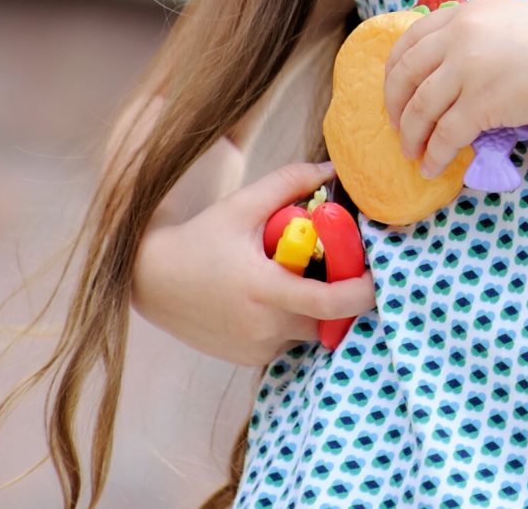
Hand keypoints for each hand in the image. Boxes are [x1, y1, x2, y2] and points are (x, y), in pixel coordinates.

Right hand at [131, 160, 375, 366]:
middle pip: (329, 318)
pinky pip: (289, 341)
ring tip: (298, 276)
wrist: (150, 280)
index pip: (331, 302)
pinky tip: (275, 295)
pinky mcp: (249, 359)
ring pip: (311, 331)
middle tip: (339, 266)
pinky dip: (293, 320)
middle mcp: (263, 326)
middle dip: (342, 294)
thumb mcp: (242, 206)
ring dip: (316, 308)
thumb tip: (332, 169)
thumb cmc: (199, 239)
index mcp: (264, 289)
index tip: (377, 271)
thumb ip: (289, 183)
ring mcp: (256, 348)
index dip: (363, 290)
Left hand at [382, 0, 527, 177]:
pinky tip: (434, 166)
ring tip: (413, 153)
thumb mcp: (515, 19)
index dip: (393, 71)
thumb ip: (480, 30)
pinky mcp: (483, 103)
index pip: (409, 40)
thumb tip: (451, 59)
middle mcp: (462, 35)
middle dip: (395, 106)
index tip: (395, 92)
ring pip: (420, 109)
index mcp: (468, 12)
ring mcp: (470, 68)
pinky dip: (434, 155)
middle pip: (406, 75)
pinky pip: (445, 135)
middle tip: (398, 127)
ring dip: (411, 136)